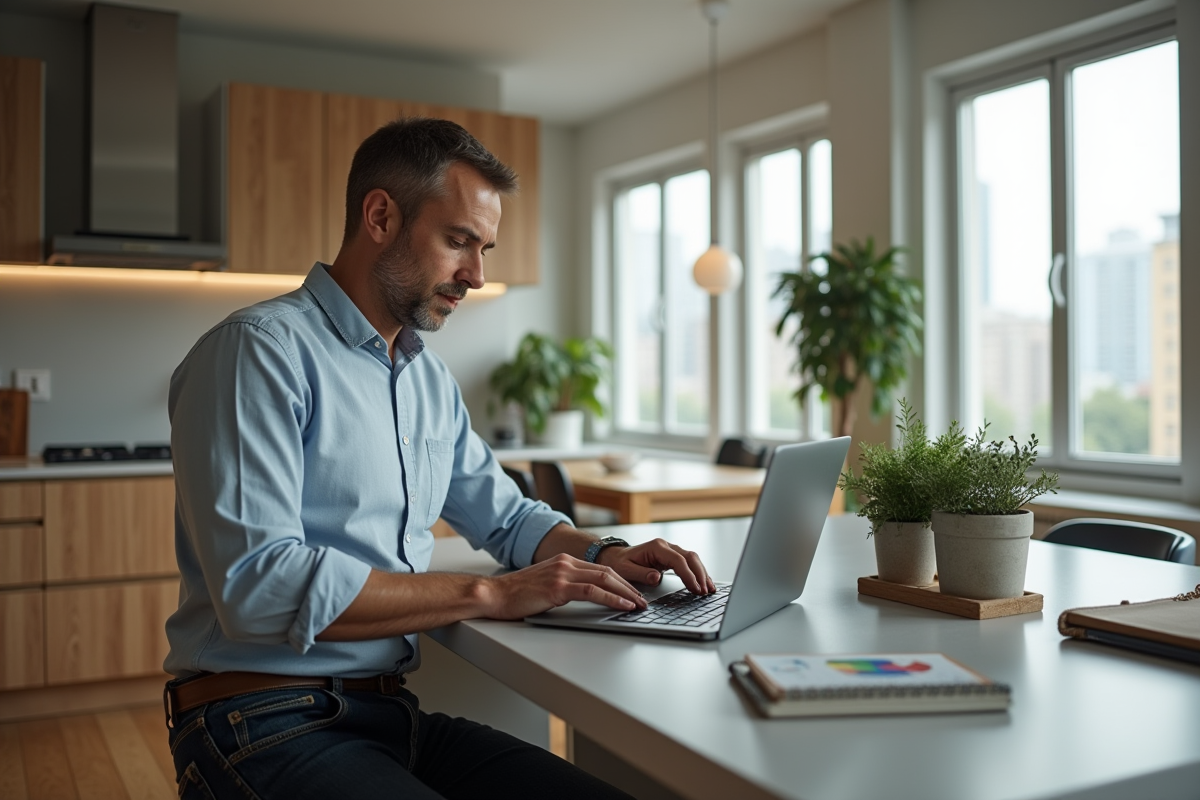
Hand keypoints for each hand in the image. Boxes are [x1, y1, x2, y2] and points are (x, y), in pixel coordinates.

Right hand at [481, 554, 648, 619]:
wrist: (493, 595)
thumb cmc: (515, 595)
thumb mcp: (544, 585)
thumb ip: (564, 586)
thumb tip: (583, 598)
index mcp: (563, 561)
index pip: (600, 569)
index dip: (620, 581)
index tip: (633, 593)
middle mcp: (565, 563)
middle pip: (607, 572)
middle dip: (629, 587)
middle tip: (643, 600)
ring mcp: (562, 574)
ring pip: (604, 579)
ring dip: (626, 593)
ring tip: (639, 605)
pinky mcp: (557, 588)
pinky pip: (592, 592)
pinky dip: (612, 598)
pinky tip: (623, 606)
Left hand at [596, 539, 715, 594]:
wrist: (616, 556)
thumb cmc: (620, 563)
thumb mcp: (626, 570)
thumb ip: (641, 574)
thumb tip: (657, 577)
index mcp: (656, 547)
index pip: (678, 560)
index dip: (688, 575)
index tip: (695, 588)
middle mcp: (666, 546)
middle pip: (690, 557)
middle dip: (700, 574)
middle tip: (705, 591)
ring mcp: (670, 550)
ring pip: (692, 559)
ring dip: (702, 573)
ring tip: (709, 589)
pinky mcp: (672, 557)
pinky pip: (689, 563)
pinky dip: (698, 572)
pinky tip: (705, 582)